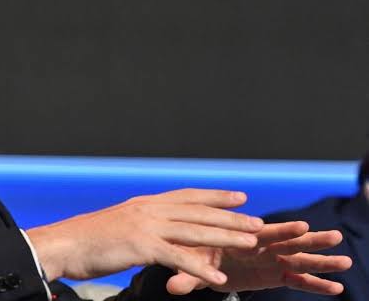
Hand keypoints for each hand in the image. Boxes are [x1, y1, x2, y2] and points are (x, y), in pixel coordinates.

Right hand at [26, 188, 263, 284]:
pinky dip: (201, 268)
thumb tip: (153, 231)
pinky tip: (218, 278)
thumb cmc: (87, 239)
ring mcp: (147, 226)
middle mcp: (149, 209)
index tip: (240, 196)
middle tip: (258, 221)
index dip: (216, 196)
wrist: (64, 244)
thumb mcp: (119, 224)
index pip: (188, 195)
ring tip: (251, 243)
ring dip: (226, 237)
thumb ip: (140, 224)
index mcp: (145, 203)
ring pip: (195, 231)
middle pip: (199, 211)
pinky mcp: (142, 246)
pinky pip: (179, 258)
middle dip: (231, 217)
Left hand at [166, 221, 351, 294]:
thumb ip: (187, 276)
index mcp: (243, 236)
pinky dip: (315, 284)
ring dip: (320, 259)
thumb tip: (172, 289)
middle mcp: (261, 246)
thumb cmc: (197, 254)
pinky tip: (336, 287)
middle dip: (310, 240)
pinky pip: (298, 280)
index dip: (283, 230)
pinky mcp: (275, 274)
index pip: (266, 232)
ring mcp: (271, 260)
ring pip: (299, 258)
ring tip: (344, 261)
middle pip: (289, 242)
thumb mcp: (192, 265)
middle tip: (334, 237)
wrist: (200, 257)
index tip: (303, 225)